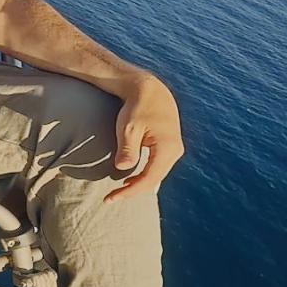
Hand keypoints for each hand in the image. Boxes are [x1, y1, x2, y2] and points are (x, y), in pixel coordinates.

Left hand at [106, 72, 184, 201]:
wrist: (149, 89)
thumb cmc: (137, 106)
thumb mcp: (128, 127)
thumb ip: (127, 149)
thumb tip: (124, 170)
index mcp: (167, 148)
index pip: (148, 179)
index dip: (129, 191)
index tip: (110, 198)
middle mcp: (175, 151)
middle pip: (154, 179)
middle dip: (133, 190)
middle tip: (110, 198)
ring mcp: (175, 149)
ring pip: (156, 173)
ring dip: (139, 183)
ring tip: (119, 190)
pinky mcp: (170, 145)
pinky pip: (157, 166)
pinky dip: (145, 174)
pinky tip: (131, 179)